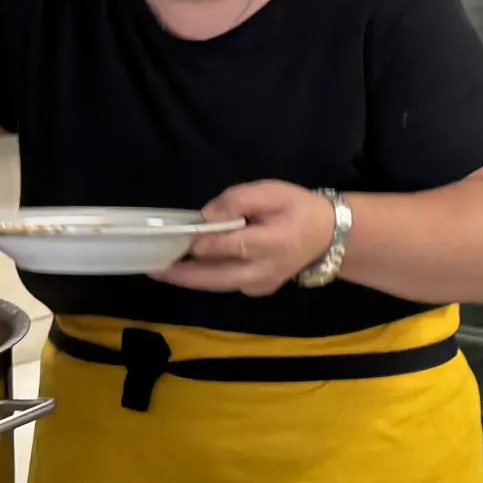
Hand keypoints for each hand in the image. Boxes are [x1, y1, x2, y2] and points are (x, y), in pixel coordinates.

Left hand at [154, 181, 335, 295]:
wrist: (327, 236)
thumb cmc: (298, 208)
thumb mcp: (272, 191)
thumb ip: (238, 201)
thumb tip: (206, 217)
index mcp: (274, 243)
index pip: (234, 246)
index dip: (206, 245)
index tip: (182, 240)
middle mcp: (264, 271)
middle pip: (218, 277)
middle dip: (184, 275)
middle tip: (154, 269)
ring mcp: (260, 285)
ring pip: (218, 285)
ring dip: (189, 279)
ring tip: (161, 271)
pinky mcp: (256, 291)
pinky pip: (225, 284)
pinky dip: (205, 277)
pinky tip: (186, 267)